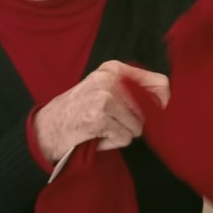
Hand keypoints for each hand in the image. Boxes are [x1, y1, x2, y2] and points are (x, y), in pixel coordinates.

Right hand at [34, 61, 168, 162]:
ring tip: (101, 128)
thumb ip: (131, 89)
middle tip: (111, 122)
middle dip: (133, 122)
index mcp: (114, 69)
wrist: (46, 127)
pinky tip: (95, 135)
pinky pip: (124, 139)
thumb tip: (166, 97)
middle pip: (149, 111)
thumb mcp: (103, 88)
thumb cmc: (78, 109)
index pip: (160, 83)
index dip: (163, 103)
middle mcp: (111, 79)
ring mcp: (105, 97)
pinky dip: (111, 143)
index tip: (155, 114)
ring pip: (137, 127)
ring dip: (121, 134)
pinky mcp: (99, 117)